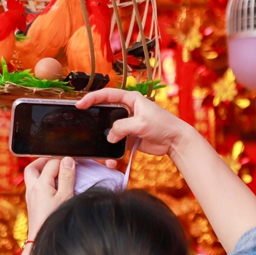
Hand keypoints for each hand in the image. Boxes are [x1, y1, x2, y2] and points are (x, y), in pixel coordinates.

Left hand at [24, 157, 74, 239]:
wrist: (41, 241)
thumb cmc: (54, 219)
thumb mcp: (65, 196)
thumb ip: (67, 177)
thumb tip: (68, 160)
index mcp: (40, 184)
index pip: (51, 163)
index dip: (63, 160)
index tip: (74, 162)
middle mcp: (32, 189)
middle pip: (32, 167)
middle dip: (44, 161)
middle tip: (56, 160)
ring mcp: (31, 197)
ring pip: (31, 177)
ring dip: (41, 171)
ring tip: (55, 172)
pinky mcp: (32, 205)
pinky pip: (34, 187)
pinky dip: (42, 182)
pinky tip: (52, 188)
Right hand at [77, 89, 191, 156]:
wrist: (175, 141)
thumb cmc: (163, 125)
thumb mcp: (140, 123)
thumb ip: (122, 127)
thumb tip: (109, 137)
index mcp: (130, 99)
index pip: (107, 95)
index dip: (92, 98)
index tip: (80, 104)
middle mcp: (127, 110)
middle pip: (106, 113)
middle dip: (96, 120)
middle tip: (85, 125)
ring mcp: (128, 124)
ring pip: (110, 130)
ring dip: (104, 139)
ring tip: (98, 147)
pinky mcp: (129, 138)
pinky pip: (116, 144)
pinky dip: (112, 152)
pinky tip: (111, 160)